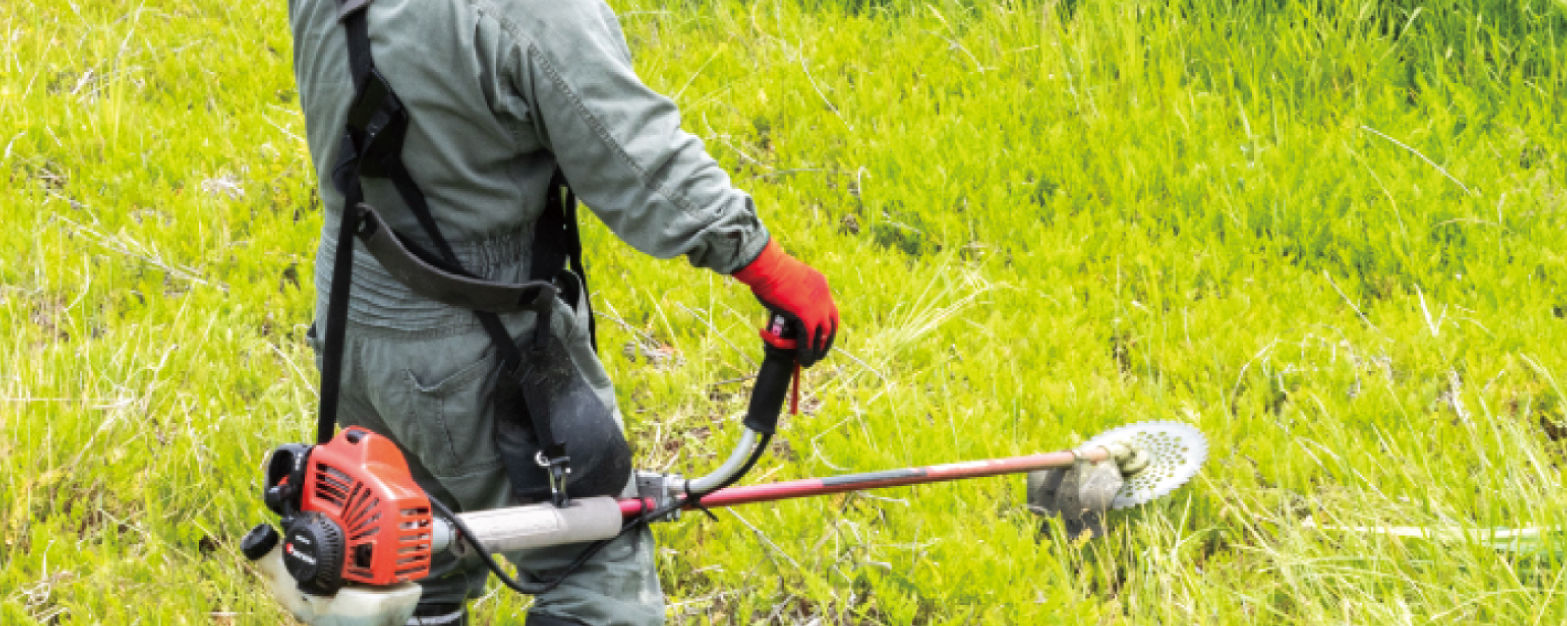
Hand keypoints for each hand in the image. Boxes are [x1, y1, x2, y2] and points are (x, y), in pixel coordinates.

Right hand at [732, 239, 838, 366]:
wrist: (768, 267)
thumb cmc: (769, 269)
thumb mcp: (787, 279)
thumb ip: (791, 291)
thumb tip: (784, 302)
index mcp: (821, 284)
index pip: (828, 307)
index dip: (824, 322)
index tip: (817, 331)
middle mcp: (824, 297)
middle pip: (832, 324)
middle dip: (826, 340)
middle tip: (819, 350)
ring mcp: (818, 308)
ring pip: (822, 336)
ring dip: (816, 351)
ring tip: (808, 361)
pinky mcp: (808, 318)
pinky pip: (808, 341)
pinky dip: (804, 352)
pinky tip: (801, 360)